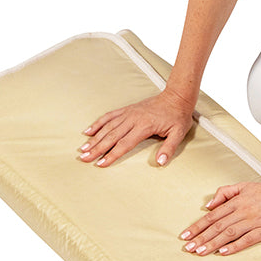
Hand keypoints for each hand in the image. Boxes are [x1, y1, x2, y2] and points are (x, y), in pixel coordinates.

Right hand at [79, 89, 194, 166]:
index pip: (124, 144)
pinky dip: (98, 123)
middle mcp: (133, 119)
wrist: (176, 96)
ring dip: (94, 138)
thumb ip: (169, 148)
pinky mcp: (127, 109)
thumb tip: (161, 162)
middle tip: (84, 158)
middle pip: (111, 136)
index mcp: (144, 126)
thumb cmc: (177, 116)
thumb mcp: (178, 133)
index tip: (101, 164)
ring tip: (83, 148)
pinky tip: (88, 131)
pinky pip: (109, 116)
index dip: (112, 155)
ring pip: (107, 126)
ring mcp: (128, 113)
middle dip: (97, 148)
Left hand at [179, 180, 260, 256]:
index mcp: (236, 201)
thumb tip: (208, 205)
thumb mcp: (243, 186)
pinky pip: (247, 239)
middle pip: (218, 226)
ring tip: (200, 252)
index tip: (185, 235)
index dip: (198, 226)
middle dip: (201, 237)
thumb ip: (225, 192)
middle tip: (188, 248)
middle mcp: (242, 211)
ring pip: (229, 233)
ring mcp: (254, 221)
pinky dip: (234, 246)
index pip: (212, 216)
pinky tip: (223, 252)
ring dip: (213, 243)